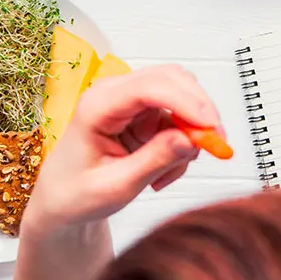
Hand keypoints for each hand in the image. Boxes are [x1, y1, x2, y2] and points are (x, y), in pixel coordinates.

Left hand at [22, 65, 222, 233]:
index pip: (148, 87)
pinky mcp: (145, 112)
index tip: (210, 126)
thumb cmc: (76, 193)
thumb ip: (154, 161)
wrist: (64, 199)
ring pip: (183, 98)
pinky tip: (164, 170)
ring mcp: (132, 100)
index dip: (185, 101)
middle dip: (200, 112)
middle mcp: (115, 93)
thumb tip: (191, 140)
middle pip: (173, 80)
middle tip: (216, 146)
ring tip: (170, 172)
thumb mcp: (115, 186)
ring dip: (191, 133)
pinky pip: (181, 119)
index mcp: (97, 106)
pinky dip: (183, 144)